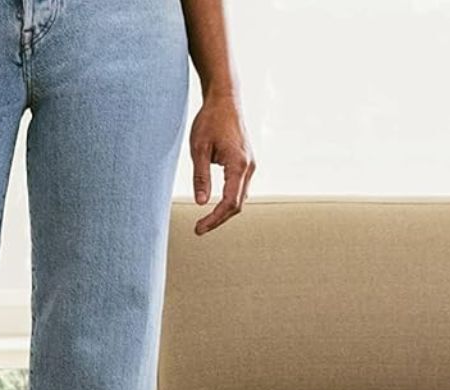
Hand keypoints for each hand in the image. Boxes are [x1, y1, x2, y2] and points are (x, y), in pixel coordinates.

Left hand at [189, 94, 254, 234]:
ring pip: (240, 197)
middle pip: (237, 204)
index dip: (215, 219)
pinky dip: (229, 200)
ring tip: (205, 221)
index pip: (230, 202)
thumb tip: (201, 203)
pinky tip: (215, 205)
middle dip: (219, 219)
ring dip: (224, 211)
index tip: (199, 229)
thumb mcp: (198, 149)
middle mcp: (249, 166)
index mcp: (238, 165)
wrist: (225, 100)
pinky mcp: (247, 162)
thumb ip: (200, 177)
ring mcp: (250, 164)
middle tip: (199, 229)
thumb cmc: (210, 121)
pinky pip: (240, 188)